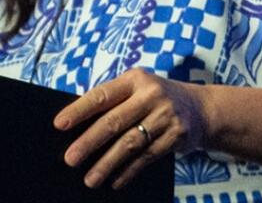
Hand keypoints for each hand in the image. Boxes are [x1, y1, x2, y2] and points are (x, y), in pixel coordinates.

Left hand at [54, 68, 208, 188]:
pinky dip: (129, 171)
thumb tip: (77, 128)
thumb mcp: (138, 89)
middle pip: (114, 121)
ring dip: (107, 163)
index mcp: (135, 79)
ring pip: (130, 143)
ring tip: (89, 179)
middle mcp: (151, 94)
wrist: (202, 108)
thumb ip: (114, 102)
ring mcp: (165, 115)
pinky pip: (147, 157)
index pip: (102, 95)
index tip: (59, 124)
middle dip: (89, 142)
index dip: (80, 110)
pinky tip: (115, 181)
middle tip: (70, 158)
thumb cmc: (156, 99)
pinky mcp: (176, 135)